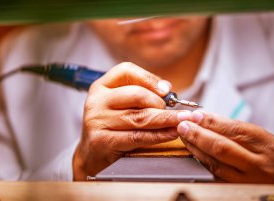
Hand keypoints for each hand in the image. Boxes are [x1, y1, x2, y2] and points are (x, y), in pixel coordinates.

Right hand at [73, 62, 181, 179]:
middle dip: (160, 103)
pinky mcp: (101, 140)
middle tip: (176, 112)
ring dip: (165, 120)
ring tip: (182, 121)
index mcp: (101, 86)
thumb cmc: (111, 127)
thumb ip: (139, 94)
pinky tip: (170, 134)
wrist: (91, 155)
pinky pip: (136, 136)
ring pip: (139, 117)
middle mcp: (96, 101)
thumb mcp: (120, 105)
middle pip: (136, 95)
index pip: (126, 71)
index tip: (167, 89)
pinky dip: (158, 136)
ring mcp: (97, 120)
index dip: (149, 78)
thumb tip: (167, 89)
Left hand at [177, 110, 273, 183]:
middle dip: (198, 135)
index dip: (211, 122)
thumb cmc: (268, 151)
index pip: (234, 131)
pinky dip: (201, 159)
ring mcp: (247, 179)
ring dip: (195, 147)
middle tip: (183, 125)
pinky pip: (214, 173)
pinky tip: (192, 149)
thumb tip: (203, 117)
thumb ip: (231, 126)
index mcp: (266, 146)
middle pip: (222, 148)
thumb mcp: (258, 134)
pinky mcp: (235, 187)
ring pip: (214, 163)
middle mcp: (258, 165)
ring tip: (184, 135)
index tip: (195, 115)